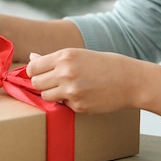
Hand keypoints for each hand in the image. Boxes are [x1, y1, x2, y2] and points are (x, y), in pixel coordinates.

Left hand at [26, 48, 141, 113]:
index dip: (33, 72)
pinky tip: (81, 95)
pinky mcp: (78, 106)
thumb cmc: (103, 65)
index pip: (33, 68)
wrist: (128, 80)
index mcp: (64, 56)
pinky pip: (62, 106)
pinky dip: (67, 102)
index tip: (39, 73)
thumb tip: (32, 58)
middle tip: (51, 82)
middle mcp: (65, 72)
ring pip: (45, 96)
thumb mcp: (78, 54)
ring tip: (65, 89)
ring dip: (51, 94)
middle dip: (40, 84)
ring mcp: (71, 91)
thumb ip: (53, 58)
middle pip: (36, 83)